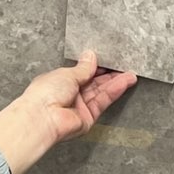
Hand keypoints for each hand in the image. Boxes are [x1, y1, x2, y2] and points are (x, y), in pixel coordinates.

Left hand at [21, 50, 137, 143]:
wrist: (43, 117)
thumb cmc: (45, 94)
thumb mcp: (67, 73)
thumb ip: (84, 67)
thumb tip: (90, 56)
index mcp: (60, 82)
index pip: (83, 73)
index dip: (96, 67)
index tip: (109, 60)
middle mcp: (70, 95)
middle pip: (94, 83)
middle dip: (109, 75)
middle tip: (123, 67)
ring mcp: (79, 107)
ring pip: (101, 92)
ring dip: (116, 83)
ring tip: (130, 75)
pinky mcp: (88, 118)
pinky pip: (103, 102)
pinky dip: (114, 92)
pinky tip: (123, 83)